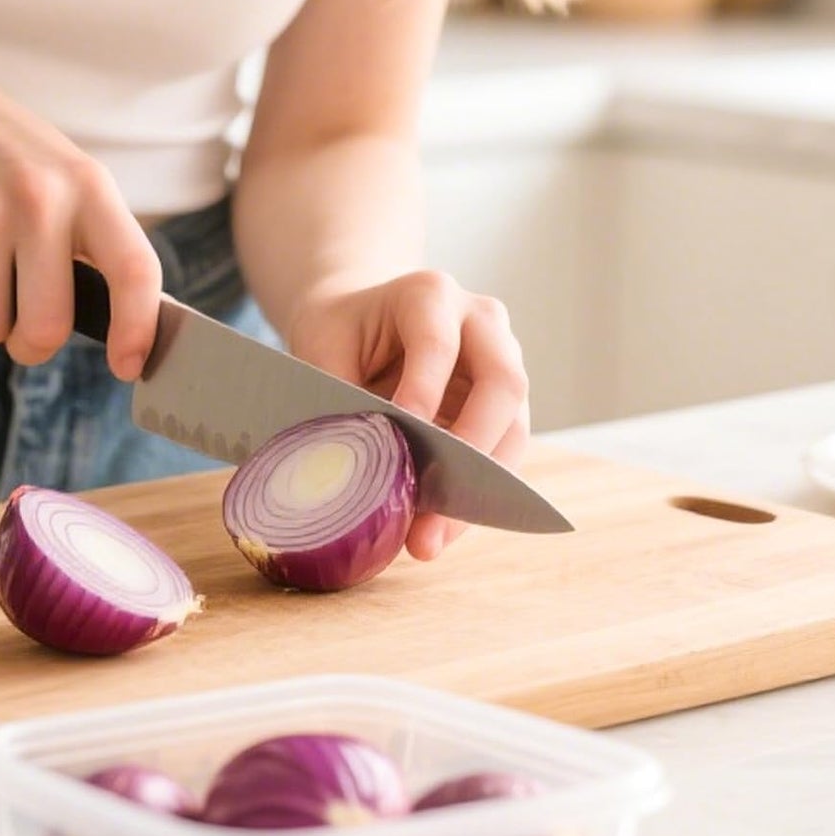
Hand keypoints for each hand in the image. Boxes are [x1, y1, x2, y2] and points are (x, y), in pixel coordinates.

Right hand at [0, 46, 161, 378]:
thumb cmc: (7, 158)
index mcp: (89, 188)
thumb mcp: (68, 180)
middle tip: (26, 331)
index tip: (128, 366)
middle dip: (33, 345)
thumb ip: (98, 246)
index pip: (133, 270)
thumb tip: (132, 333)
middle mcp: (40, 200)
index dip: (137, 329)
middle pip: (48, 327)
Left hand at [286, 271, 530, 560]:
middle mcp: (481, 323)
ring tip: (431, 540)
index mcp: (429, 295)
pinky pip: (503, 455)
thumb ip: (336, 397)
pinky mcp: (503, 407)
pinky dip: (473, 499)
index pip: (438, 343)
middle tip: (433, 506)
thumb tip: (345, 470)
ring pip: (514, 427)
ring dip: (477, 491)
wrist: (360, 322)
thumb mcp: (320, 348)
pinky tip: (439, 533)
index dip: (424, 391)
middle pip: (503, 384)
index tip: (402, 437)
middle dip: (470, 452)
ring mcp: (502, 363)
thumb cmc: (339, 332)